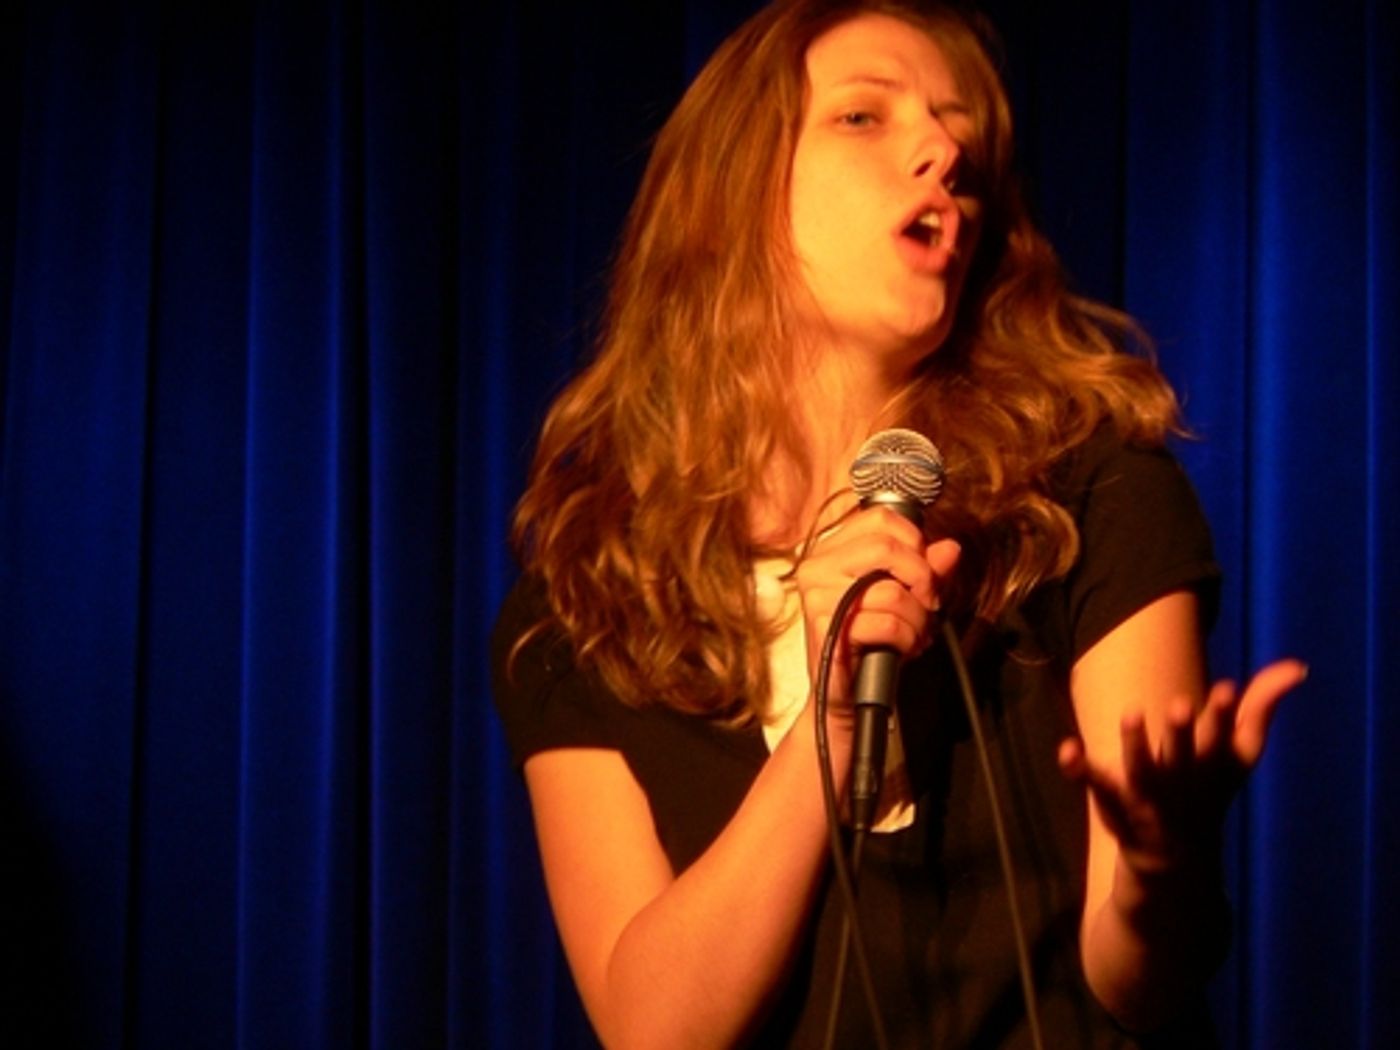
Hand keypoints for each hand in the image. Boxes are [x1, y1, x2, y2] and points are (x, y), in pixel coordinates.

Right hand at [792, 506, 959, 706]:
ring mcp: (817, 596)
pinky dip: (906, 638)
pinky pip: (885, 622)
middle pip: (886, 547)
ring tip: (913, 633)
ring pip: (891, 591)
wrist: (846, 692)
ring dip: (917, 618)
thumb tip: (951, 548)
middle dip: (922, 579)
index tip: (922, 572)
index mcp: (831, 550)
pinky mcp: (826, 627)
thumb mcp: (904, 598)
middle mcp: (817, 567)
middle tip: (928, 603)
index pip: (879, 518)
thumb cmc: (871, 639)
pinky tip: (901, 648)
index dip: (913, 542)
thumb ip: (926, 570)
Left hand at [1059, 658, 1307, 875]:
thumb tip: (1295, 666)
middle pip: (1184, 757)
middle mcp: (1184, 784)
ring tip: (1129, 714)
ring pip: (1142, 774)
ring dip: (1136, 746)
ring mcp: (1149, 800)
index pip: (1225, 740)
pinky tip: (1067, 749)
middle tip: (1179, 704)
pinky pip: (1098, 790)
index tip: (1224, 687)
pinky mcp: (1116, 809)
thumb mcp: (1238, 754)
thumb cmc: (1207, 792)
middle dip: (1182, 734)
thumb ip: (1261, 706)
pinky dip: (1081, 771)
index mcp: (1215, 768)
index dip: (1225, 715)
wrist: (1176, 864)